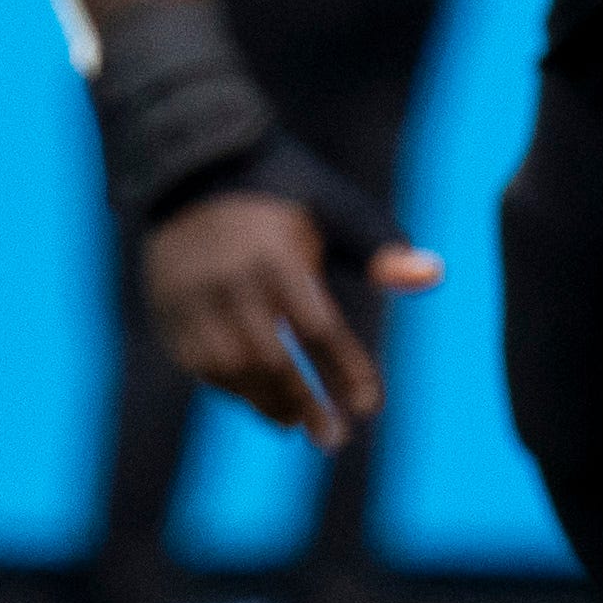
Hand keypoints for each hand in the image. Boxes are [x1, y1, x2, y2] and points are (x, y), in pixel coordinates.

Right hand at [135, 181, 429, 440]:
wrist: (191, 163)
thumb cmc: (281, 190)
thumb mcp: (332, 207)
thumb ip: (377, 248)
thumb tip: (435, 276)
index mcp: (277, 254)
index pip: (318, 329)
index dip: (346, 371)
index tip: (370, 405)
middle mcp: (230, 279)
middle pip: (270, 359)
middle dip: (305, 403)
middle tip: (333, 439)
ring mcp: (191, 295)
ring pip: (229, 369)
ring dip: (265, 403)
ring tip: (294, 424)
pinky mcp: (167, 306)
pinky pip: (198, 363)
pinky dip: (229, 388)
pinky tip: (256, 399)